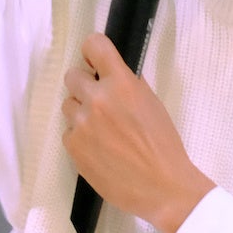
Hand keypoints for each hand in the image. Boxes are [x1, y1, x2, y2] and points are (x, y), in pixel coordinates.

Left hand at [62, 33, 214, 232]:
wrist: (162, 187)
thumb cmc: (164, 146)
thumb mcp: (152, 105)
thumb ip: (130, 86)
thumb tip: (114, 75)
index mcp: (122, 84)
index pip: (94, 45)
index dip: (92, 51)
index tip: (95, 60)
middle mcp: (97, 99)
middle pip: (72, 76)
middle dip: (85, 85)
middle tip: (99, 101)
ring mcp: (81, 124)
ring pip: (68, 105)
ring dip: (81, 113)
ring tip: (102, 130)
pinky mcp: (73, 146)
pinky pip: (68, 132)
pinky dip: (80, 138)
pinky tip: (99, 149)